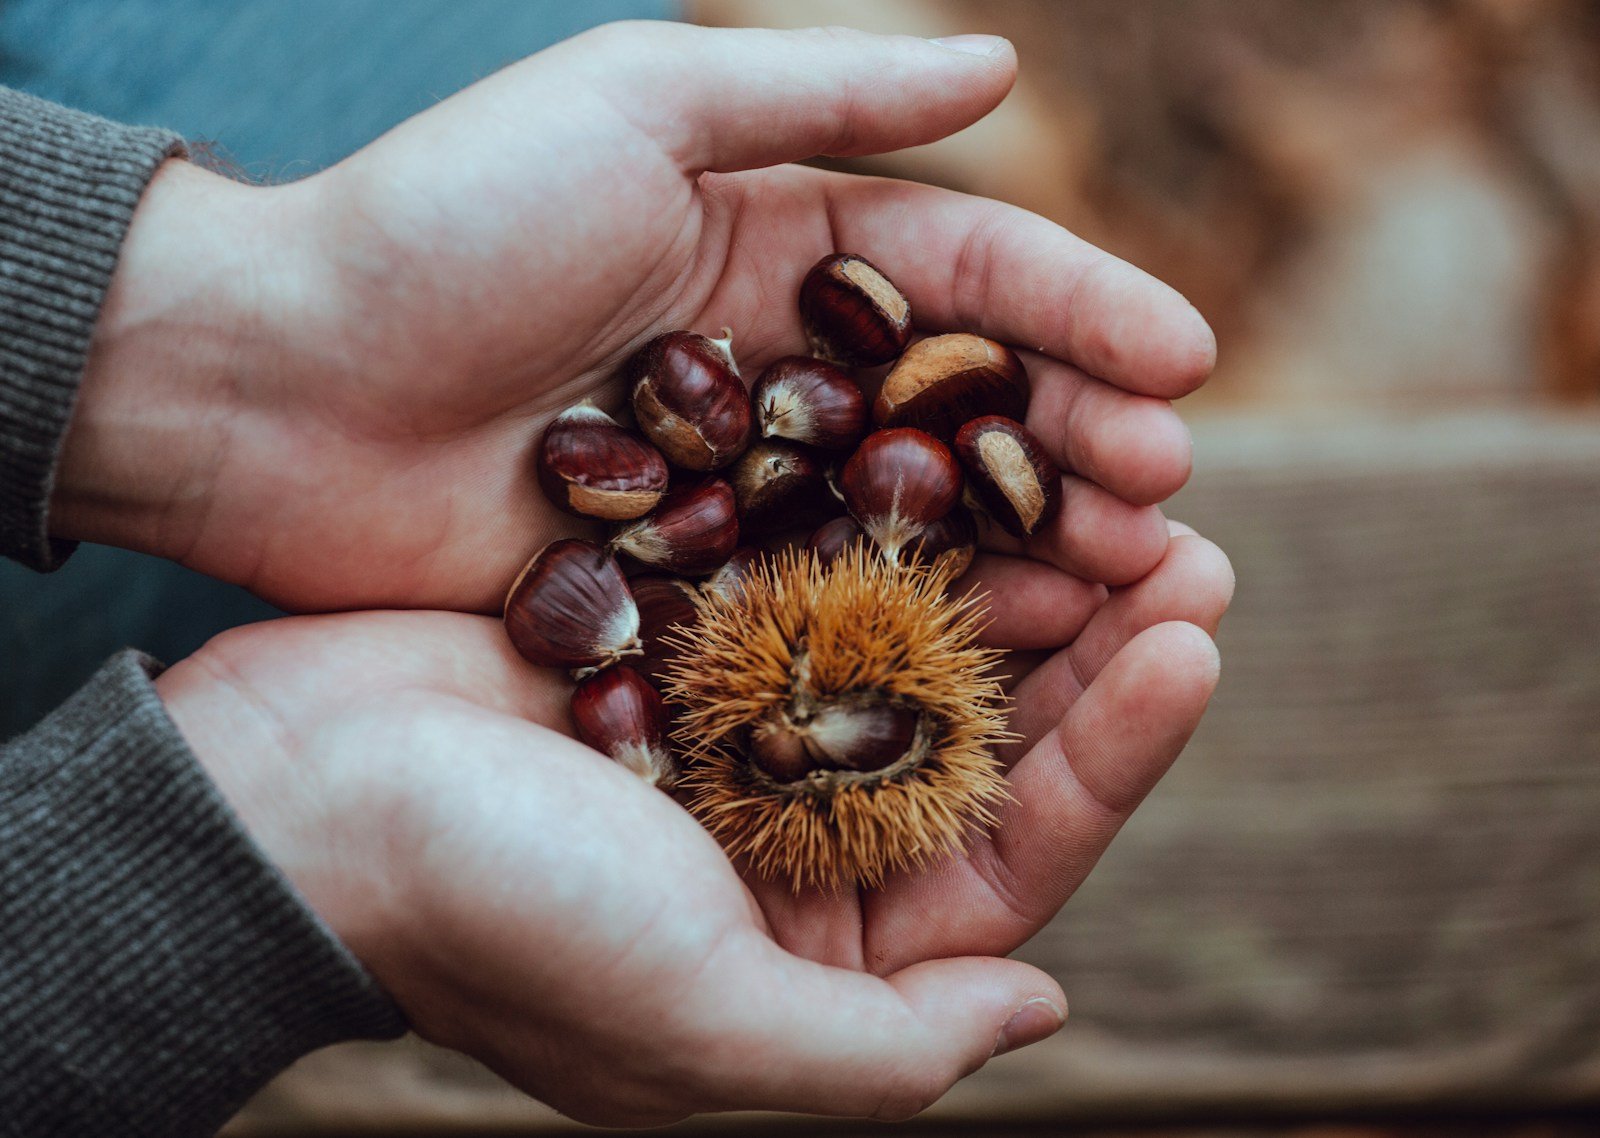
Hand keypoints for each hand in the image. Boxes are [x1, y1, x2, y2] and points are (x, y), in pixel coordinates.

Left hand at [56, 21, 1211, 612]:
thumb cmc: (444, 225)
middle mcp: (779, 368)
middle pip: (963, 408)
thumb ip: (824, 91)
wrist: (273, 384)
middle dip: (1077, 444)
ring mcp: (738, 486)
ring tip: (1126, 579)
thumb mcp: (637, 104)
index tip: (1185, 369)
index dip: (1082, 311)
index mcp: (778, 242)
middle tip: (1170, 500)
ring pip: (913, 516)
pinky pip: (821, 599)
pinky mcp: (685, 585)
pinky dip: (910, 622)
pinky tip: (995, 656)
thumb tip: (1008, 63)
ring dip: (1024, 547)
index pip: (966, 273)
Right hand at [154, 523, 1230, 1126]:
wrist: (291, 792)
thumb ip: (881, 1049)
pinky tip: (961, 454)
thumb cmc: (493, 916)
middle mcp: (788, 842)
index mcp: (810, 951)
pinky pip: (817, 573)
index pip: (1007, 856)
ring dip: (1009, 572)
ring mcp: (734, 730)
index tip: (1194, 642)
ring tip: (1109, 485)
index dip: (1114, 755)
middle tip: (1187, 543)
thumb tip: (1043, 1014)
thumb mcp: (699, 1026)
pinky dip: (890, 523)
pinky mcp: (678, 634)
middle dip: (1089, 648)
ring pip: (914, 648)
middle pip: (979, 741)